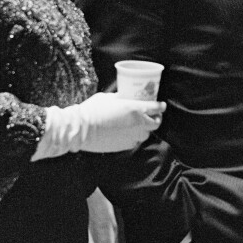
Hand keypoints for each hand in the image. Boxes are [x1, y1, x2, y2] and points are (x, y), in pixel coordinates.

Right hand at [33, 93, 166, 159]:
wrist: (81, 130)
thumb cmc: (92, 110)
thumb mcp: (108, 97)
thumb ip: (121, 97)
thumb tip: (125, 96)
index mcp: (135, 109)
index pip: (156, 108)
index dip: (161, 106)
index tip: (162, 105)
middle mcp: (138, 124)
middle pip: (156, 123)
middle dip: (157, 118)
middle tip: (153, 115)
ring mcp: (132, 136)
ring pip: (146, 133)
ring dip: (146, 128)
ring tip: (139, 124)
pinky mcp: (125, 145)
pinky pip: (135, 141)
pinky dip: (135, 136)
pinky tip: (127, 132)